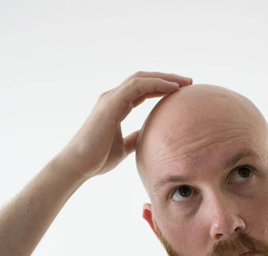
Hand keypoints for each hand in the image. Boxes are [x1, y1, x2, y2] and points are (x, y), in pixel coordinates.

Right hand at [55, 71, 191, 178]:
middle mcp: (113, 98)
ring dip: (165, 78)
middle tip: (188, 82)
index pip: (142, 90)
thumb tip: (147, 136)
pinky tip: (172, 88)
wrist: (79, 165)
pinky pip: (137, 86)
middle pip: (144, 79)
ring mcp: (110, 99)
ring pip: (141, 78)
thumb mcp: (123, 147)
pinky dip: (156, 84)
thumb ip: (134, 138)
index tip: (181, 91)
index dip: (161, 87)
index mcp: (116, 106)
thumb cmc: (98, 159)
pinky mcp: (110, 104)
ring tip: (185, 82)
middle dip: (167, 78)